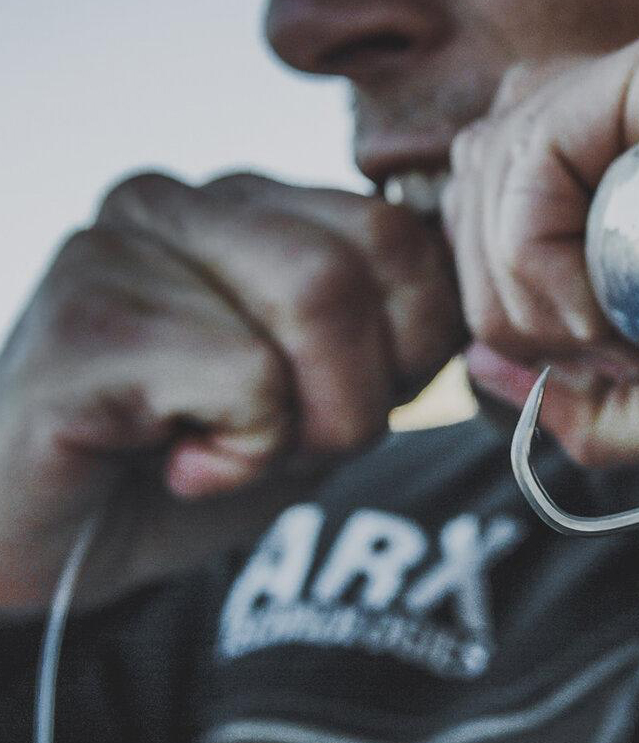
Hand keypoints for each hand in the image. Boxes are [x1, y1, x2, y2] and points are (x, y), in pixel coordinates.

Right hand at [0, 173, 461, 607]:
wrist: (61, 544)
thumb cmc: (199, 459)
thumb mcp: (326, 396)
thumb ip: (390, 338)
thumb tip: (472, 307)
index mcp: (256, 207)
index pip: (405, 234)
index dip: (419, 342)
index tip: (354, 405)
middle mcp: (190, 199)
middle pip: (371, 256)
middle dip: (368, 388)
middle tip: (298, 442)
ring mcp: (127, 243)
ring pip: (318, 299)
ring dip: (309, 419)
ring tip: (236, 452)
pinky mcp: (87, 317)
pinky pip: (245, 374)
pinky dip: (243, 452)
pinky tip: (181, 466)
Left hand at [443, 0, 638, 467]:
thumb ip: (585, 395)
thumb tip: (486, 369)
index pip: (513, 178)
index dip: (501, 278)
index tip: (568, 361)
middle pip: (495, 155)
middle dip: (496, 281)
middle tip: (576, 355)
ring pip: (505, 145)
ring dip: (517, 272)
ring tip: (600, 339)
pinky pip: (546, 135)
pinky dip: (535, 238)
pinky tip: (591, 307)